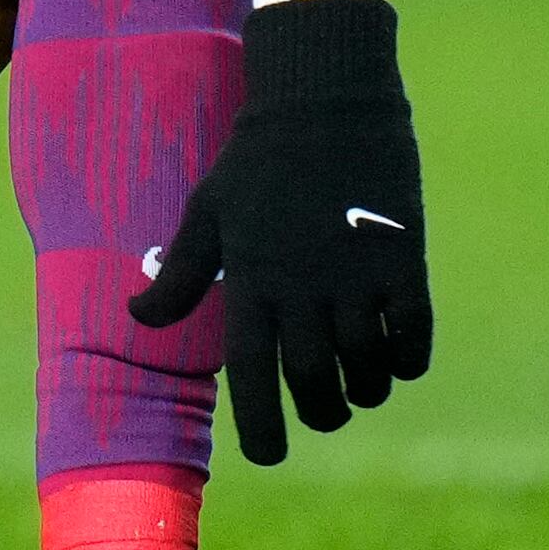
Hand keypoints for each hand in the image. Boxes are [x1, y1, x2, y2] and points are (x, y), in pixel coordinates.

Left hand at [123, 0, 430, 464]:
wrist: (325, 95)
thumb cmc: (257, 160)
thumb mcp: (208, 212)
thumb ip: (182, 275)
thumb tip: (136, 319)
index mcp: (251, 280)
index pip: (254, 376)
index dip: (262, 428)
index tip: (269, 453)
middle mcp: (303, 285)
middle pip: (314, 382)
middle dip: (321, 412)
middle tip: (324, 412)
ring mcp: (356, 273)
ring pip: (366, 367)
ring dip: (365, 389)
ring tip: (360, 384)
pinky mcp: (404, 259)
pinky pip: (412, 335)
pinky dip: (406, 359)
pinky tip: (398, 355)